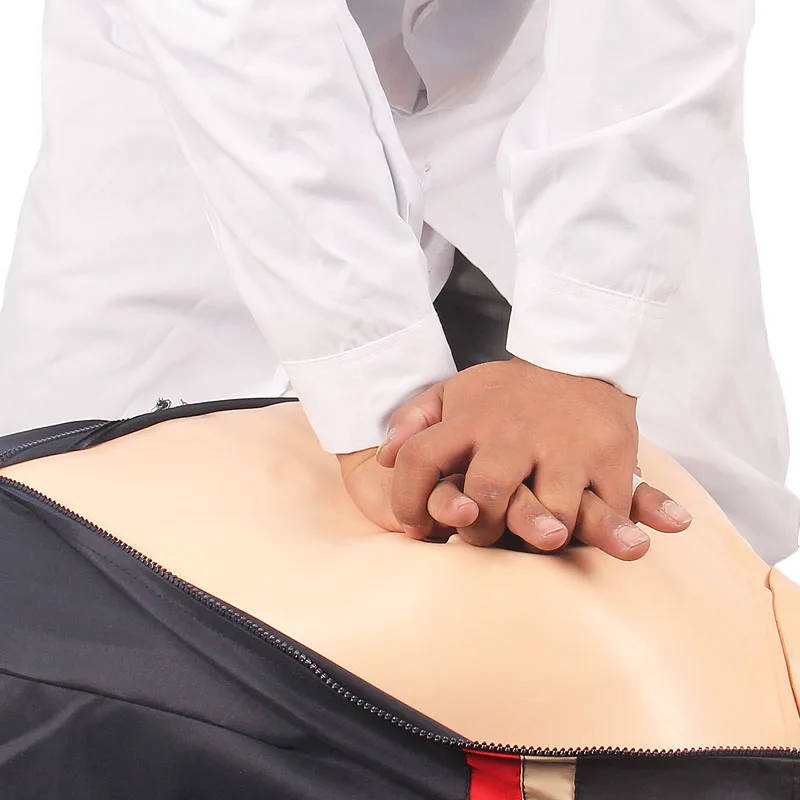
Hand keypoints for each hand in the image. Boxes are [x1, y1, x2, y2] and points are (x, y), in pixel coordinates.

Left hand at [373, 358, 690, 558]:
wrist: (580, 358)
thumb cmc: (508, 391)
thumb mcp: (455, 392)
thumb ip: (414, 421)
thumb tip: (385, 458)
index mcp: (472, 417)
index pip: (421, 459)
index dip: (407, 500)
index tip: (414, 525)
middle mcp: (515, 432)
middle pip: (488, 494)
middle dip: (480, 529)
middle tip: (481, 534)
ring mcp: (567, 446)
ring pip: (551, 515)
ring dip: (540, 537)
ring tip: (535, 538)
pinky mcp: (611, 459)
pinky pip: (604, 512)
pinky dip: (595, 532)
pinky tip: (582, 530)